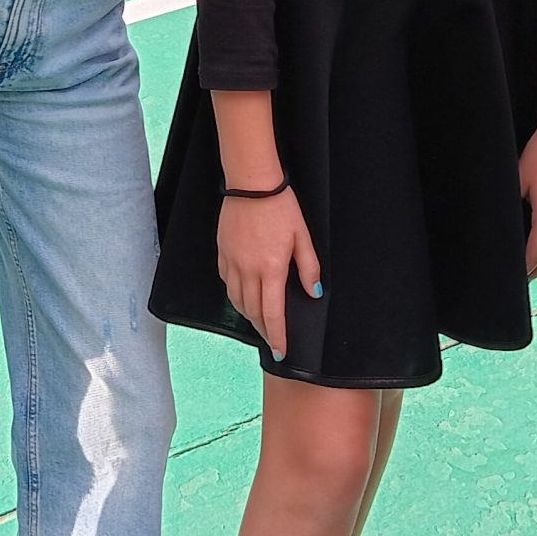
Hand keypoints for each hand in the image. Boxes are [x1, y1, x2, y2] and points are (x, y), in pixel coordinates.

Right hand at [216, 185, 319, 357]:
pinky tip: (242, 295)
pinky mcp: (222, 252)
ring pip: (237, 300)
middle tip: (272, 338)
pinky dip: (235, 295)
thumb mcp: (302, 237)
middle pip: (253, 311)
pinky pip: (226, 282)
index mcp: (271, 269)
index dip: (277, 335)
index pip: (273, 313)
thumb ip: (309, 268)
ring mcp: (232, 262)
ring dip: (248, 315)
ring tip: (258, 321)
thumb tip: (314, 293)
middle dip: (263, 329)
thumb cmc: (280, 207)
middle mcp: (248, 270)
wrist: (252, 184)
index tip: (280, 351)